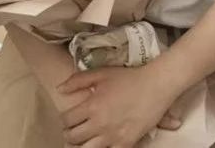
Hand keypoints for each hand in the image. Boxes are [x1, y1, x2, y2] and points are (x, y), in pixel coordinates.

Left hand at [58, 64, 180, 146]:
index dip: (64, 120)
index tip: (67, 119)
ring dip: (81, 146)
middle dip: (69, 134)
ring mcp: (112, 137)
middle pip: (73, 138)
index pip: (66, 120)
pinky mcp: (125, 144)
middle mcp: (99, 124)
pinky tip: (100, 144)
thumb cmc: (127, 78)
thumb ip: (78, 80)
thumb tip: (59, 89)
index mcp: (91, 106)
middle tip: (73, 130)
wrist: (154, 86)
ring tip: (84, 141)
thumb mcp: (102, 73)